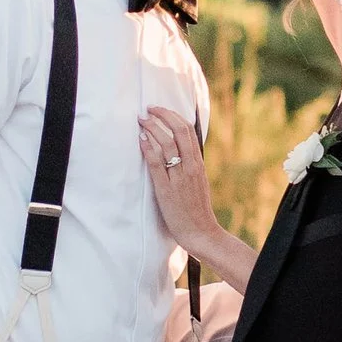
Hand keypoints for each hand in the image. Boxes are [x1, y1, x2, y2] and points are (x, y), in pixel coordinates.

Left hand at [140, 111, 255, 288]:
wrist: (201, 232)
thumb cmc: (196, 209)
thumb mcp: (197, 182)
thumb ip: (189, 165)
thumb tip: (178, 150)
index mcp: (198, 163)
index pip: (188, 131)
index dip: (172, 116)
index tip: (159, 110)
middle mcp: (191, 167)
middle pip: (179, 131)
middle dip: (162, 116)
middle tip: (148, 110)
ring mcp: (179, 177)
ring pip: (167, 144)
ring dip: (152, 128)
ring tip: (141, 121)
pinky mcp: (167, 190)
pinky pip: (157, 164)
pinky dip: (148, 149)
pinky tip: (141, 141)